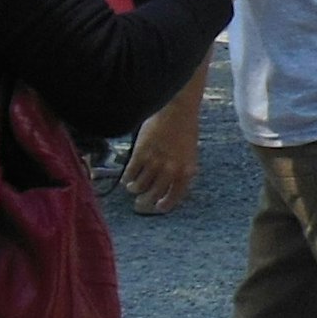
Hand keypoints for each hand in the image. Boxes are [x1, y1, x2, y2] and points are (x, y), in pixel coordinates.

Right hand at [124, 100, 198, 215]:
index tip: (157, 207)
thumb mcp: (189, 155)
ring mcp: (155, 163)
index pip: (173, 198)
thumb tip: (168, 188)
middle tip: (140, 203)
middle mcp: (170, 171)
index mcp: (186, 172)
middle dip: (145, 202)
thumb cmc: (185, 129)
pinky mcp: (140, 154)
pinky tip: (127, 177)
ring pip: (139, 187)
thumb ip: (180, 172)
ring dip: (134, 189)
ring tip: (132, 188)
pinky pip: (130, 174)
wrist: (177, 109)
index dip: (163, 206)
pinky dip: (127, 178)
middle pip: (153, 195)